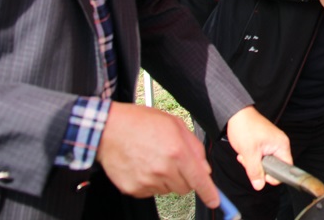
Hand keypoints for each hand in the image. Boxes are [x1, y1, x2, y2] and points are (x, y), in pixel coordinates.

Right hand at [96, 103, 216, 204]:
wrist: (109, 129)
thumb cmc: (142, 123)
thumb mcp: (175, 125)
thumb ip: (194, 147)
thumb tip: (204, 169)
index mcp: (177, 152)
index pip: (199, 180)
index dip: (209, 193)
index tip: (214, 201)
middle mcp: (163, 169)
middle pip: (185, 188)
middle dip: (185, 179)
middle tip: (174, 163)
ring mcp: (146, 181)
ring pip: (168, 190)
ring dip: (167, 179)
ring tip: (154, 160)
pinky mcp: (133, 189)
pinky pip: (151, 192)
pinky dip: (151, 182)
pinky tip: (143, 166)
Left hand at [225, 106, 292, 191]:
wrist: (236, 114)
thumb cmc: (245, 128)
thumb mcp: (249, 153)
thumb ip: (255, 171)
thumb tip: (259, 186)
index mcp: (281, 145)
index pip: (285, 168)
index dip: (273, 176)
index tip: (261, 175)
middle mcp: (279, 144)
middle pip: (274, 167)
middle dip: (259, 168)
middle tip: (249, 162)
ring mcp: (271, 143)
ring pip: (265, 163)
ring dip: (253, 163)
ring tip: (245, 155)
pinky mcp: (264, 143)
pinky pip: (260, 157)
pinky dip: (252, 158)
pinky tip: (244, 153)